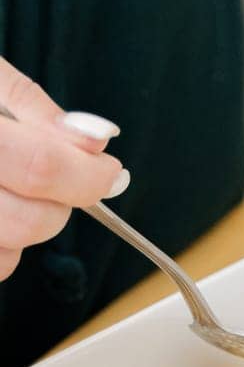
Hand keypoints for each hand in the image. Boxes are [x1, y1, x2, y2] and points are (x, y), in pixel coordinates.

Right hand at [0, 60, 128, 280]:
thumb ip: (35, 109)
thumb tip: (96, 142)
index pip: (41, 167)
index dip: (88, 176)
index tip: (110, 173)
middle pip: (28, 221)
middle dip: (63, 205)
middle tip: (65, 178)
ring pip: (4, 257)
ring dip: (27, 231)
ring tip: (10, 187)